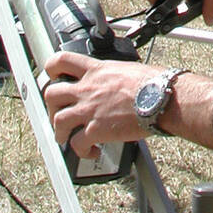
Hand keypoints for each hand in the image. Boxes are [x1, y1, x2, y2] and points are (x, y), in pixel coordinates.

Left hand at [44, 52, 160, 157]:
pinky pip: (77, 144)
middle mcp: (88, 89)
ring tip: (66, 138)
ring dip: (59, 132)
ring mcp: (89, 109)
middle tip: (57, 113)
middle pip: (52, 93)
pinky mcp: (96, 130)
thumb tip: (116, 81)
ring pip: (58, 120)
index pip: (62, 61)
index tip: (52, 76)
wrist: (162, 97)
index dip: (51, 68)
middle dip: (51, 106)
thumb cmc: (154, 82)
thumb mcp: (127, 68)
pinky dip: (81, 151)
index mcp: (96, 70)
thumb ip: (113, 74)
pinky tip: (91, 152)